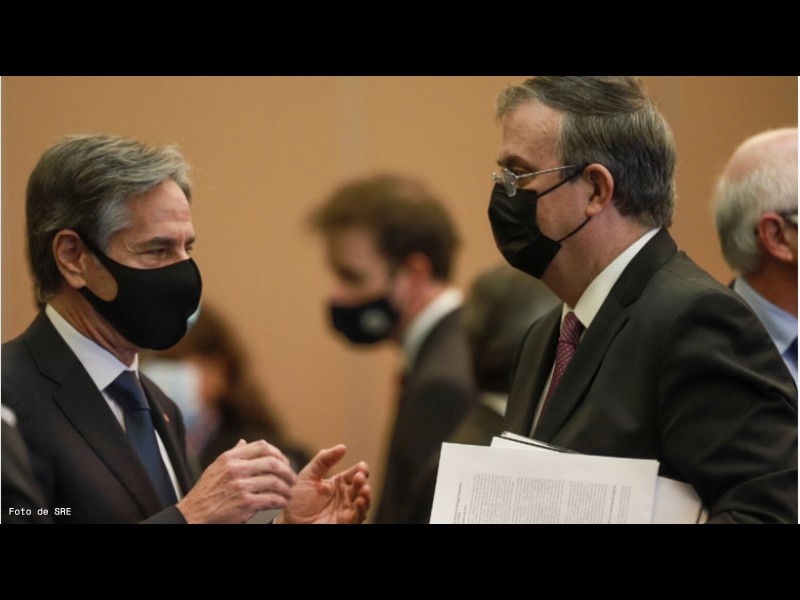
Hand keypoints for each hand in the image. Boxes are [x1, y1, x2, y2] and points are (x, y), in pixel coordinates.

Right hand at [177, 439, 296, 523]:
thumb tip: (243, 442)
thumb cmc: (206, 492)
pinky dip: (281, 501)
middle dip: (287, 471)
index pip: (262, 446)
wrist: (194, 514)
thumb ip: (233, 454)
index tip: (284, 462)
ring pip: (275, 482)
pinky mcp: (245, 503)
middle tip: (292, 478)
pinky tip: (282, 502)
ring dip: (287, 488)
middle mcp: (236, 469)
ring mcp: (240, 486)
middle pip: (273, 463)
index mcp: (230, 458)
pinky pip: (272, 499)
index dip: (278, 453)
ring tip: (288, 492)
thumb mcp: (216, 468)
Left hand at [277, 444, 369, 523]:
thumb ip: (324, 460)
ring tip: (363, 489)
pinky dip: (361, 509)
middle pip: (360, 486)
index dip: (360, 469)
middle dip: (362, 481)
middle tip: (359, 477)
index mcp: (338, 483)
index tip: (361, 467)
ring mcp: (346, 510)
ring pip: (363, 502)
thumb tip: (342, 447)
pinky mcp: (345, 523)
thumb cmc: (296, 500)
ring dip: (366, 495)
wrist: (288, 521)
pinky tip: (360, 501)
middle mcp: (345, 496)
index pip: (354, 473)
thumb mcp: (308, 475)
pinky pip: (358, 517)